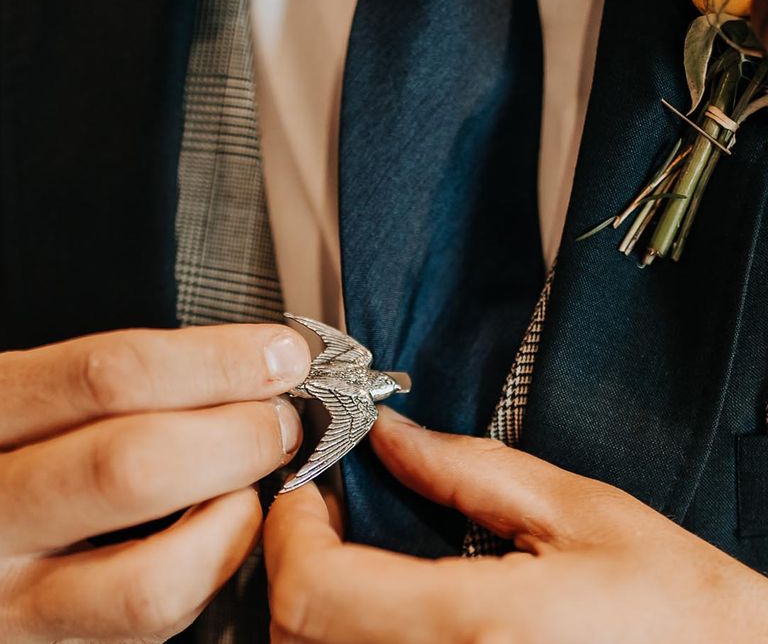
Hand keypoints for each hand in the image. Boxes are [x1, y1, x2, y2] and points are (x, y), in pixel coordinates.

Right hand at [0, 324, 309, 642]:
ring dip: (235, 517)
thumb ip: (123, 380)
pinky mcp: (46, 637)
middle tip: (280, 422)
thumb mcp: (42, 392)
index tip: (280, 355)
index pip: (110, 376)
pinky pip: (152, 618)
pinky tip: (220, 526)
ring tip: (252, 483)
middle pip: (136, 467)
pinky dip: (212, 566)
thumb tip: (255, 362)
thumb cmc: (18, 443)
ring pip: (152, 577)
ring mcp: (10, 590)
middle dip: (240, 436)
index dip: (218, 361)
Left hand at [266, 407, 767, 643]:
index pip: (315, 591)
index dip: (290, 531)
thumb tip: (392, 436)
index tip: (306, 488)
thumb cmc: (682, 612)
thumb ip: (466, 469)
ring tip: (350, 553)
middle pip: (298, 637)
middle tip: (326, 513)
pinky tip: (380, 604)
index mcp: (476, 632)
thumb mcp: (578, 515)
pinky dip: (344, 637)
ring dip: (315, 605)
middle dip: (295, 564)